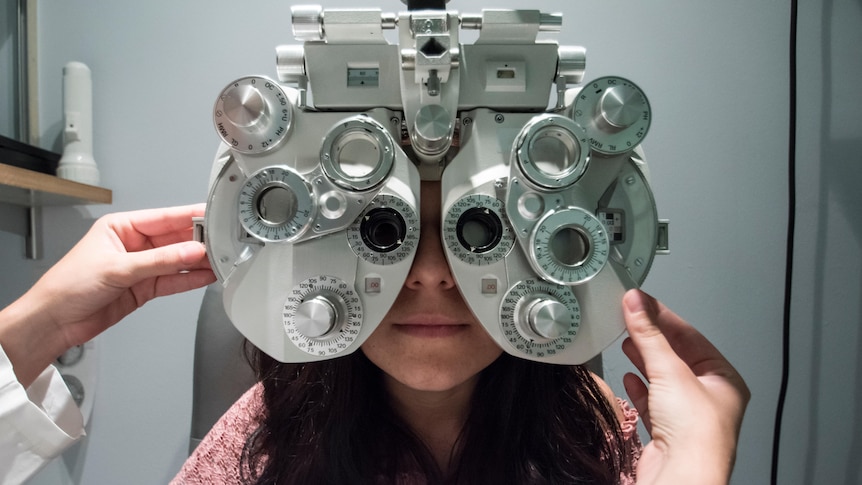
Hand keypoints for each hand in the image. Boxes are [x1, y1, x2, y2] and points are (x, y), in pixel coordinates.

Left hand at [0, 204, 215, 385]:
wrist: (54, 322)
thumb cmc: (68, 286)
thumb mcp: (117, 268)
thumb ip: (159, 261)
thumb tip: (192, 252)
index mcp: (122, 227)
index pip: (164, 218)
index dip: (190, 217)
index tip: (214, 216)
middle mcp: (133, 244)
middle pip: (175, 239)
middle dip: (199, 241)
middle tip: (224, 241)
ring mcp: (141, 267)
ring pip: (177, 261)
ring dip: (198, 261)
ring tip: (222, 259)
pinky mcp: (145, 288)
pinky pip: (174, 281)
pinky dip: (191, 279)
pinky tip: (207, 276)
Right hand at [621, 289, 749, 484]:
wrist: (681, 477)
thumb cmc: (696, 435)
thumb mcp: (671, 371)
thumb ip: (649, 335)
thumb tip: (636, 304)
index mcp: (724, 380)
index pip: (692, 337)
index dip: (665, 317)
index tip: (641, 302)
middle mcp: (709, 398)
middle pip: (677, 357)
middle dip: (652, 337)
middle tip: (630, 317)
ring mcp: (687, 417)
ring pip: (663, 379)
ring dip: (644, 359)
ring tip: (626, 340)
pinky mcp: (666, 432)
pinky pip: (652, 402)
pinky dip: (640, 387)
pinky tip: (629, 376)